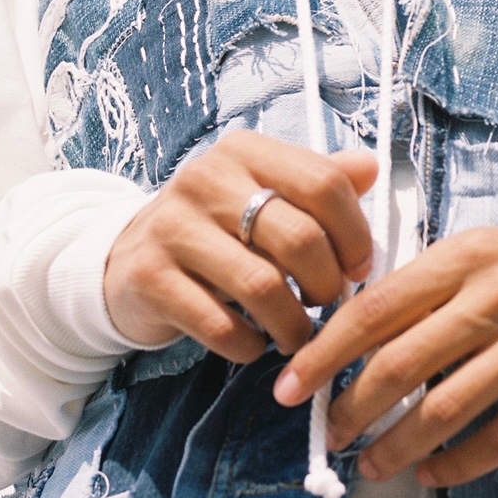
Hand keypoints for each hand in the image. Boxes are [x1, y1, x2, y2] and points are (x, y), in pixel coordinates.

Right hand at [104, 133, 376, 364]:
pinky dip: (249, 346)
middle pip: (299, 238)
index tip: (359, 267)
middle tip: (326, 303)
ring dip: (293, 324)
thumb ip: (319, 182)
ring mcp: (173, 227)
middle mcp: (206, 179)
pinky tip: (252, 343)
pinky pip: (220, 326)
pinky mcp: (150, 278)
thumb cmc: (217, 228)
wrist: (125, 259)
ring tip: (295, 333)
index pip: (323, 182)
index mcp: (244, 151)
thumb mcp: (264, 193)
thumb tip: (372, 167)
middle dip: (327, 284)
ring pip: (263, 286)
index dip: (355, 233)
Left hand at [273, 226, 497, 487]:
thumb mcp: (481, 254)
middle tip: (330, 434)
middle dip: (355, 406)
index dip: (327, 353)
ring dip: (399, 444)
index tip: (292, 386)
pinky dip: (459, 463)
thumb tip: (348, 335)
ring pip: (449, 407)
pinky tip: (432, 473)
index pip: (377, 307)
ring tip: (371, 465)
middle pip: (405, 361)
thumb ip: (423, 288)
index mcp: (466, 256)